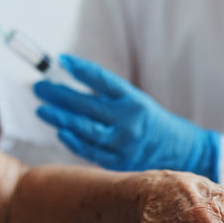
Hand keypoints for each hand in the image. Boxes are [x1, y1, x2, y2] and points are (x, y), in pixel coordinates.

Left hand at [34, 53, 219, 179]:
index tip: (60, 59)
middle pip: (87, 104)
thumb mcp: (136, 102)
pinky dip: (73, 140)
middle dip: (60, 95)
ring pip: (84, 128)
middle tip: (39, 87)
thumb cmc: (153, 123)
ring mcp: (123, 143)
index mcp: (133, 100)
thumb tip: (71, 84)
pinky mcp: (119, 162)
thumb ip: (108, 96)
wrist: (184, 153)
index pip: (102, 79)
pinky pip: (90, 150)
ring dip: (60, 118)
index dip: (80, 69)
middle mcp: (128, 120)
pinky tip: (60, 131)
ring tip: (42, 109)